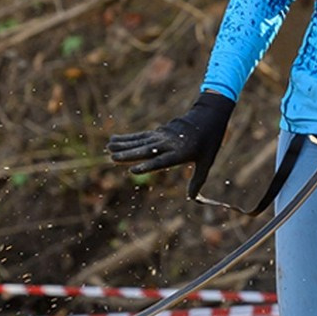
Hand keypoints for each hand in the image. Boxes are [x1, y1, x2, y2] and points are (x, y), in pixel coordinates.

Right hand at [107, 90, 234, 196]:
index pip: (162, 161)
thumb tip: (192, 198)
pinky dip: (127, 138)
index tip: (132, 170)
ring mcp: (162, 136)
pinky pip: (140, 136)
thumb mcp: (206, 162)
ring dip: (123, 145)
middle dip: (129, 155)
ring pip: (140, 142)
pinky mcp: (158, 132)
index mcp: (182, 153)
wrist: (208, 117)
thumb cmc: (209, 143)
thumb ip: (197, 180)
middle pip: (146, 150)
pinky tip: (113, 140)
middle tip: (113, 158)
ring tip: (108, 149)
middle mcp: (169, 144)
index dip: (147, 166)